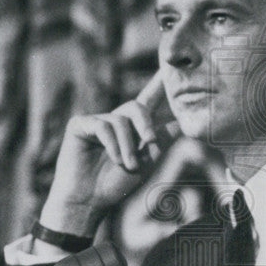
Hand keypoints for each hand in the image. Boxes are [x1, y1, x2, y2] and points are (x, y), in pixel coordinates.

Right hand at [40, 71, 178, 236]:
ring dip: (128, 146)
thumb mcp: (148, 160)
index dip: (159, 82)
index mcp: (133, 127)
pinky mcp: (80, 125)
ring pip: (121, 120)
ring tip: (127, 166)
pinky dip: (113, 145)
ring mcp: (96, 121)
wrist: (89, 201)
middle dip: (147, 125)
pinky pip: (103, 126)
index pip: (149, 99)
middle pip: (138, 107)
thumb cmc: (116, 184)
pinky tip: (114, 160)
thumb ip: (163, 138)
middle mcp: (115, 120)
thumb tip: (185, 121)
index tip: (170, 63)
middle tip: (150, 144)